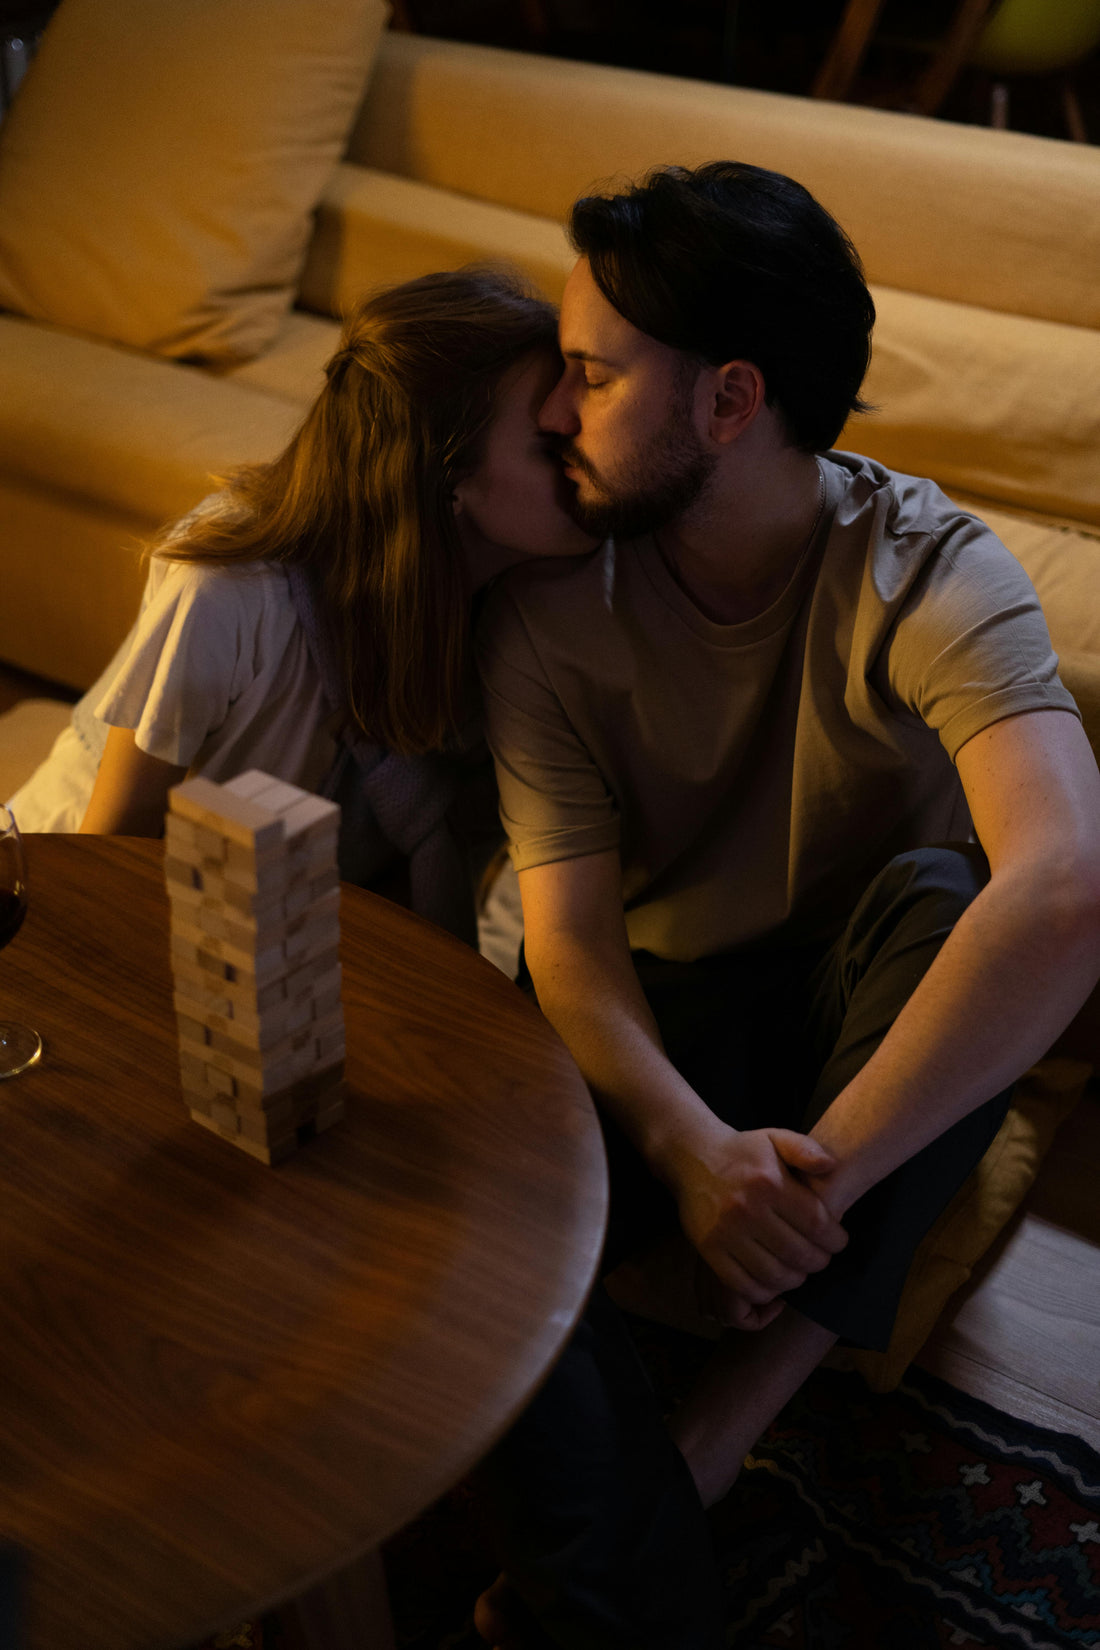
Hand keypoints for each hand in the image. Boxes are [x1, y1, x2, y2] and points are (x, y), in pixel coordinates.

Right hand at [674, 1125, 847, 1329]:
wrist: (692, 1156)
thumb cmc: (743, 1152)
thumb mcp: (775, 1138)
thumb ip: (806, 1149)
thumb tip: (831, 1165)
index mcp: (769, 1182)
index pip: (815, 1223)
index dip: (834, 1239)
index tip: (839, 1242)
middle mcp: (747, 1208)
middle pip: (797, 1253)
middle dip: (818, 1262)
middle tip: (821, 1259)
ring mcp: (725, 1231)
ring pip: (773, 1274)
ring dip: (794, 1279)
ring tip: (800, 1271)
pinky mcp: (708, 1249)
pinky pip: (743, 1284)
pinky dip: (764, 1291)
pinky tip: (773, 1282)